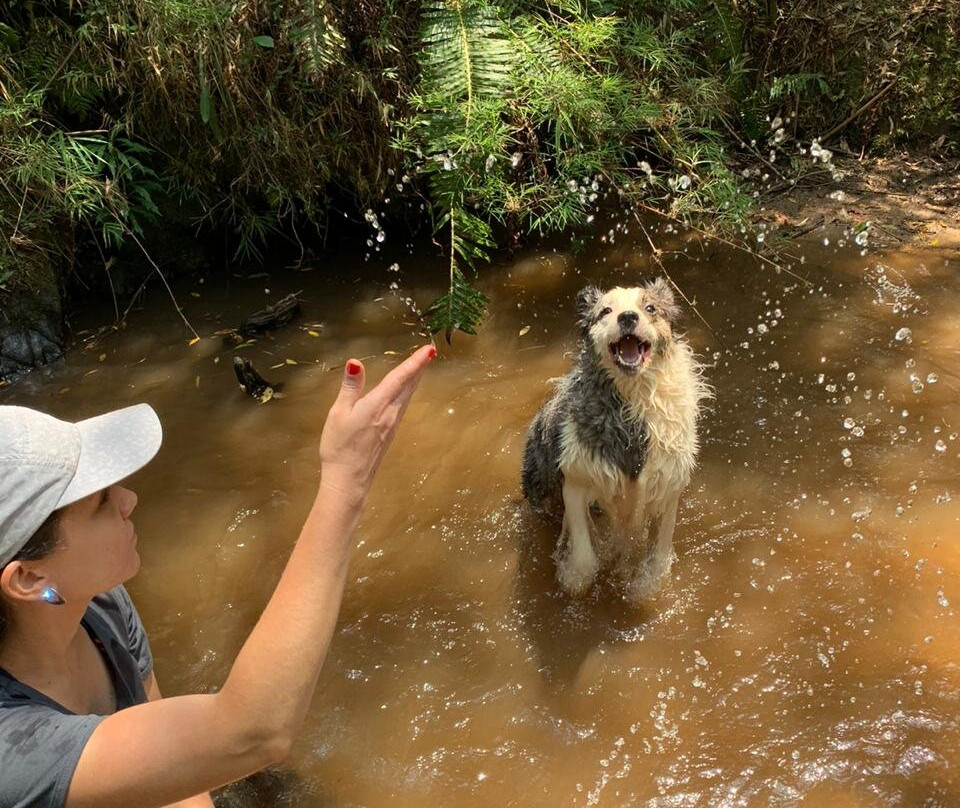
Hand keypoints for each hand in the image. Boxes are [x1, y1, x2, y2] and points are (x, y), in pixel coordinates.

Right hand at [319, 345, 435, 500]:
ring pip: (408, 396)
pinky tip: (406, 391)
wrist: (348, 480)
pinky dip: (407, 392)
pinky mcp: (390, 433)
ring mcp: (392, 424)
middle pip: (409, 386)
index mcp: (378, 405)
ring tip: (421, 366)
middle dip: (419, 367)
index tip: (429, 349)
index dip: (415, 362)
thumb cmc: (340, 447)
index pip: (400, 377)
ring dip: (415, 379)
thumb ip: (350, 387)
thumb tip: (355, 363)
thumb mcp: (338, 413)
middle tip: (430, 352)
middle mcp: (390, 414)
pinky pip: (402, 406)